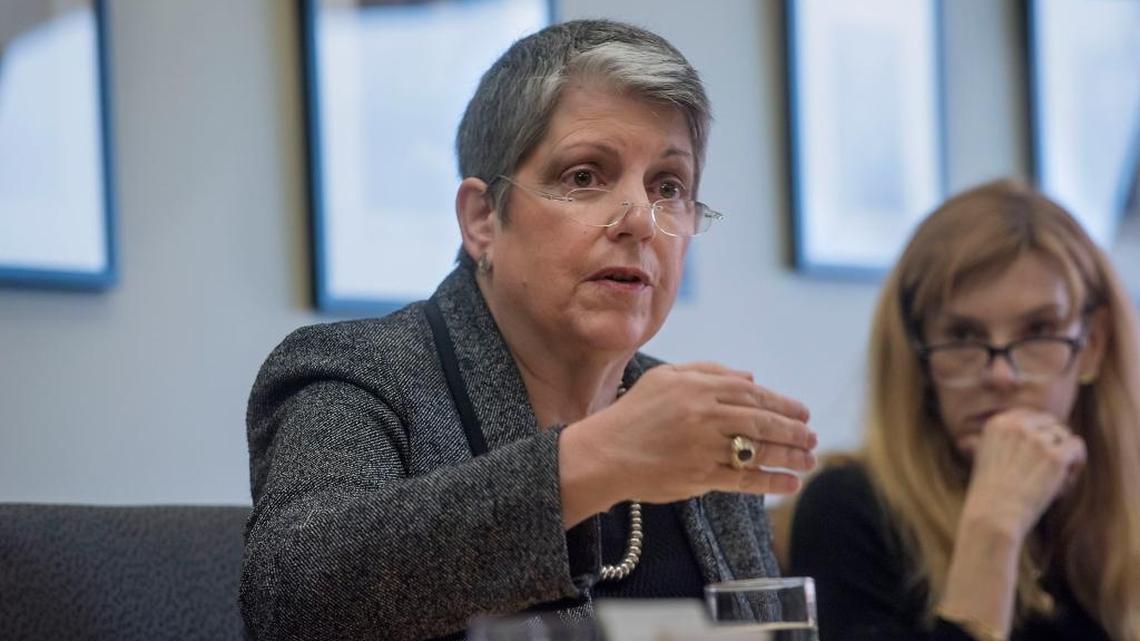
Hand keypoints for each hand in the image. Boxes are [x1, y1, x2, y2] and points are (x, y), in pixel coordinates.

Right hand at [561, 362, 816, 511]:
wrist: (603, 453)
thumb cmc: (634, 414)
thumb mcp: (665, 378)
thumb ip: (708, 371)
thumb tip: (751, 378)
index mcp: (695, 386)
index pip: (751, 392)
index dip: (782, 403)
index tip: (803, 412)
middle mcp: (701, 413)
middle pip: (760, 419)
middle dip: (793, 429)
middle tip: (812, 437)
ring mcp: (701, 445)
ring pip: (757, 449)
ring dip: (789, 455)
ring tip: (809, 460)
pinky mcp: (699, 475)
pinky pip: (744, 479)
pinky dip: (771, 482)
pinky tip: (790, 483)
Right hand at [962, 408, 1085, 539]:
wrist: (992, 516)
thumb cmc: (989, 494)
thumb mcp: (987, 456)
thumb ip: (1006, 440)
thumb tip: (1033, 433)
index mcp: (997, 423)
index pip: (1030, 416)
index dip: (1038, 435)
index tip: (1036, 456)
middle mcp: (1017, 426)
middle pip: (1050, 424)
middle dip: (1053, 444)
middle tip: (1046, 469)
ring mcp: (1037, 440)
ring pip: (1064, 437)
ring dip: (1063, 456)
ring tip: (1052, 480)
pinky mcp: (1056, 457)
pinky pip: (1077, 447)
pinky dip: (1076, 464)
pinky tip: (1064, 481)